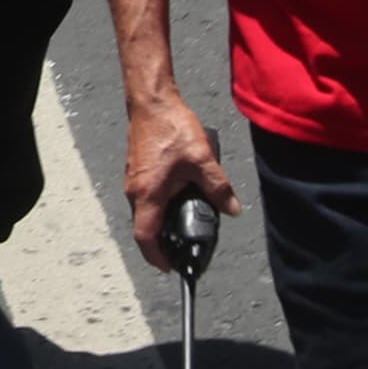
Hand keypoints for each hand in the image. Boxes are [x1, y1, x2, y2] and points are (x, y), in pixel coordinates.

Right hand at [121, 87, 242, 259]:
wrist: (152, 101)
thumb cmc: (170, 127)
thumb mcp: (202, 160)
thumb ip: (219, 188)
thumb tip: (233, 209)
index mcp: (148, 194)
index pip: (146, 237)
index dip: (158, 257)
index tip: (171, 268)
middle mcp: (135, 190)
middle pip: (145, 227)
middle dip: (163, 243)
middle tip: (185, 249)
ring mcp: (134, 179)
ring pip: (145, 212)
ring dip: (161, 224)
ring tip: (186, 225)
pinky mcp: (137, 170)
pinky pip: (146, 198)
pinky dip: (159, 207)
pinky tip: (179, 198)